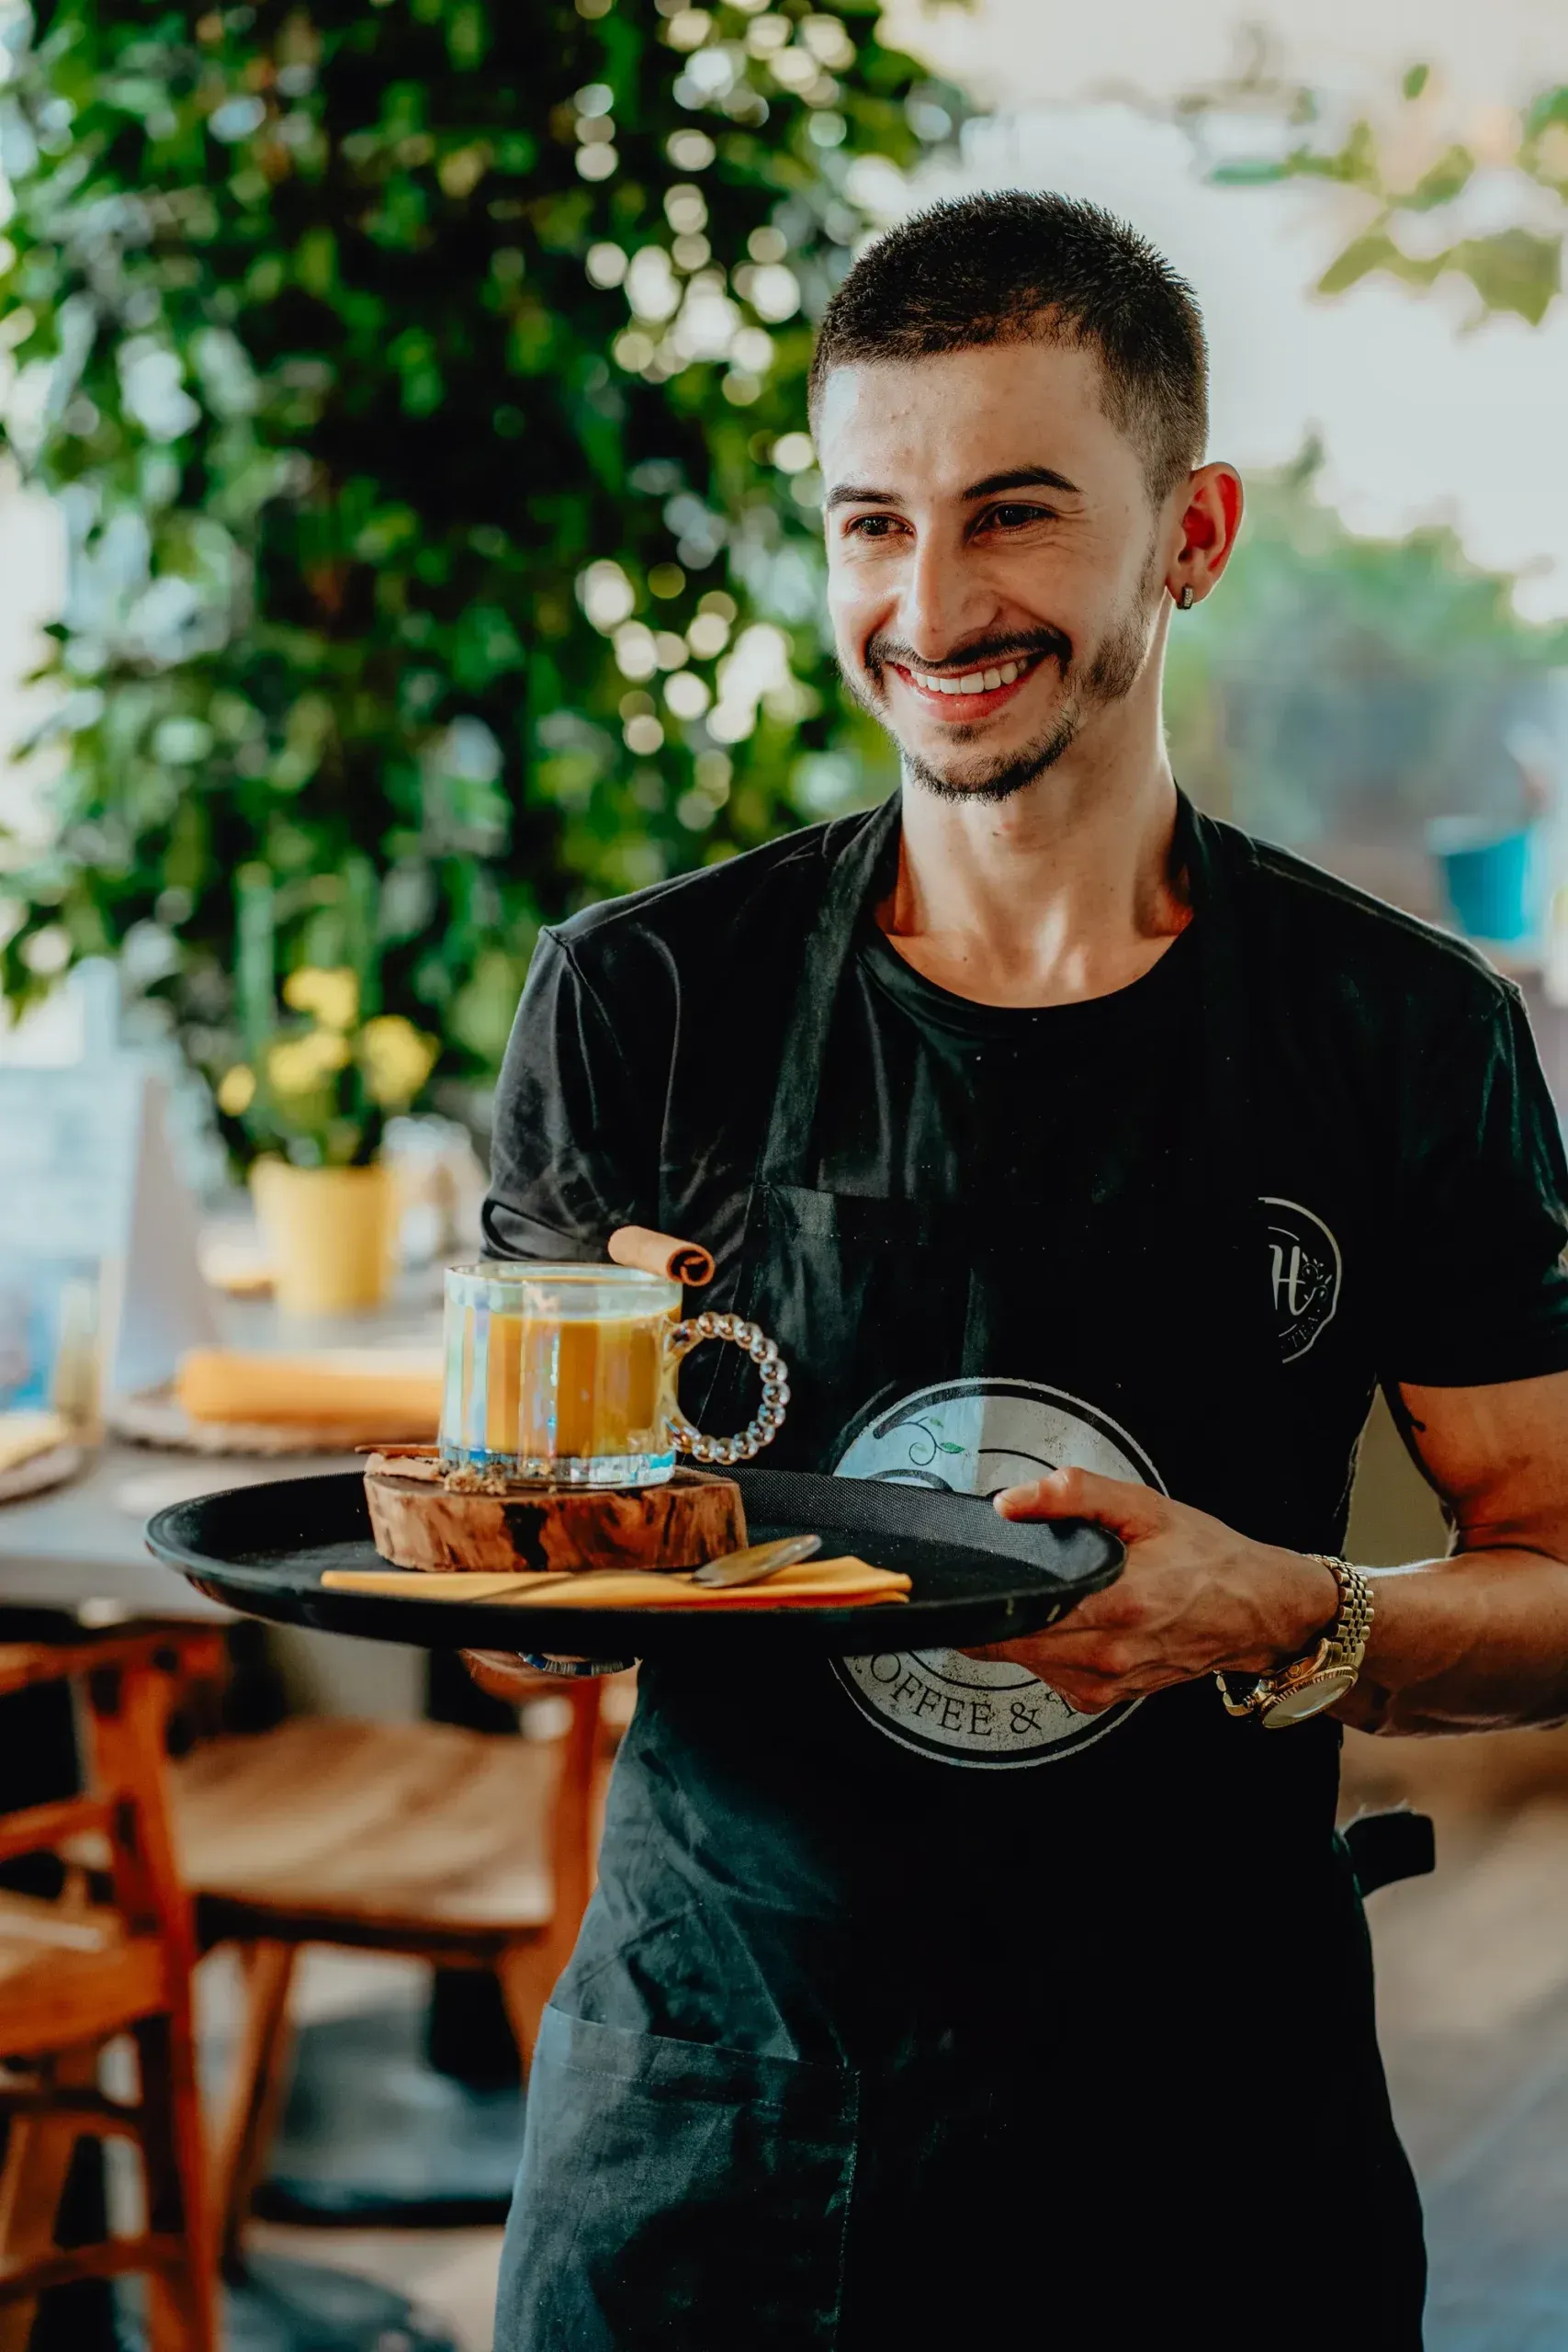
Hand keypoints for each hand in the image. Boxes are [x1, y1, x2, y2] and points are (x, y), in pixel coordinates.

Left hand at [963, 1469, 1339, 1714]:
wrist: (1255, 1611)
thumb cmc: (1207, 1558)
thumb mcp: (1144, 1508)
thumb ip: (1074, 1495)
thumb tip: (1010, 1502)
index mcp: (1114, 1602)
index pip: (1014, 1613)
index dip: (978, 1595)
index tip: (963, 1575)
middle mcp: (1106, 1653)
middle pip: (1007, 1641)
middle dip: (991, 1608)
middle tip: (994, 1574)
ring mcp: (1104, 1682)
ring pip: (1023, 1661)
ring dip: (1017, 1629)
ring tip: (1041, 1593)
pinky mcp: (1103, 1698)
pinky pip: (1049, 1675)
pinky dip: (1043, 1649)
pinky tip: (1065, 1621)